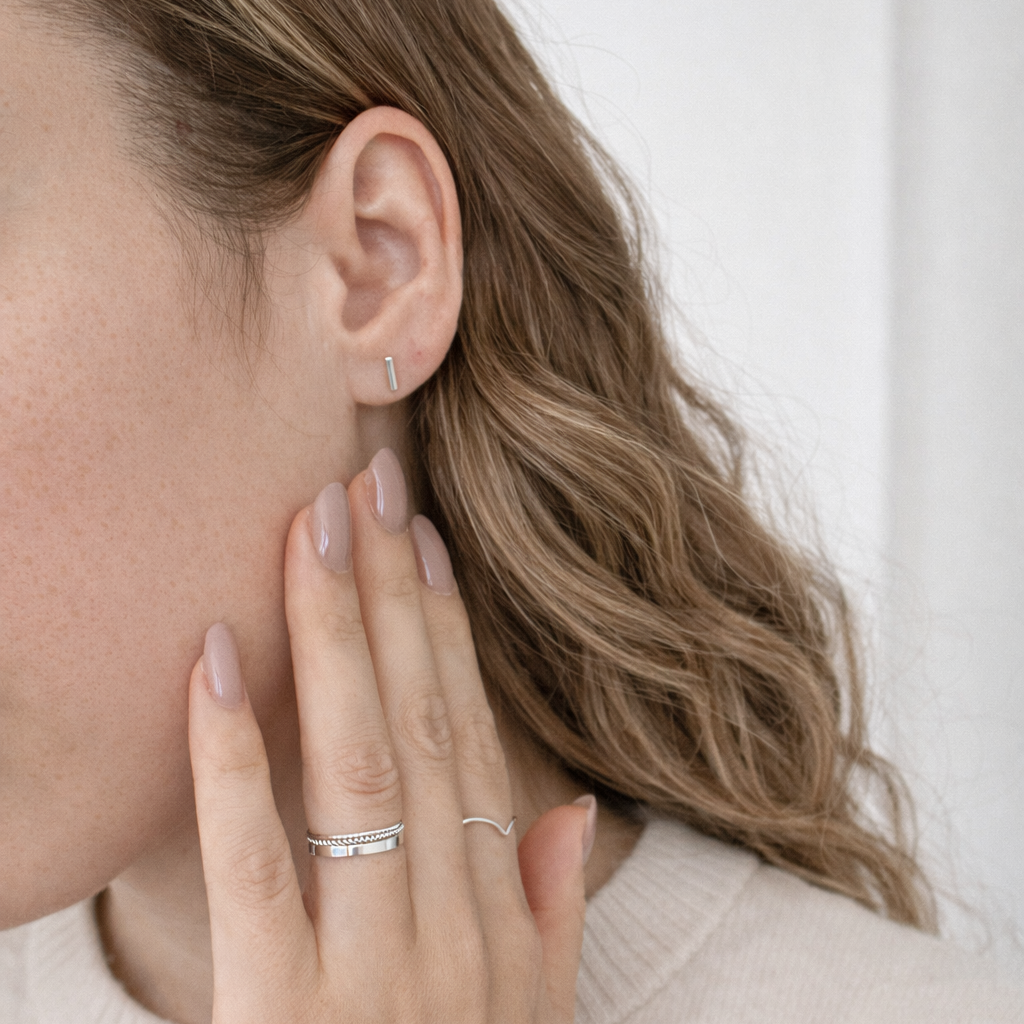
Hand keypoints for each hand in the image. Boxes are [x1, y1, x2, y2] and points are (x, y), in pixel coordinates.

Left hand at [187, 448, 592, 1022]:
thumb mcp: (534, 1023)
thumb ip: (551, 917)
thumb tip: (570, 808)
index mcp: (497, 919)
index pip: (470, 737)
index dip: (449, 630)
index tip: (425, 539)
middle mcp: (447, 925)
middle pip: (417, 722)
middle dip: (390, 593)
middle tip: (366, 482)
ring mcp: (369, 967)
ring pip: (352, 762)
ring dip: (330, 634)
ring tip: (308, 527)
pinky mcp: (278, 1014)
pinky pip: (252, 860)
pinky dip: (231, 752)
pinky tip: (213, 659)